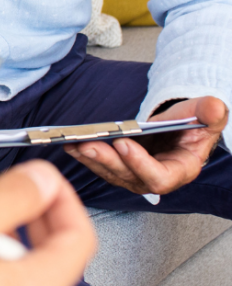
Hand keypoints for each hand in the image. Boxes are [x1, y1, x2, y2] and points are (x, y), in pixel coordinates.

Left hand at [65, 96, 227, 195]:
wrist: (182, 125)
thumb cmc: (193, 123)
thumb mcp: (204, 114)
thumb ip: (207, 112)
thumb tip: (213, 108)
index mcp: (180, 168)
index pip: (160, 177)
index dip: (141, 164)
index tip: (124, 144)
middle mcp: (157, 176)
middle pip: (130, 177)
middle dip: (108, 161)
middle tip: (88, 145)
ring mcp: (138, 173)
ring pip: (112, 173)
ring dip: (92, 160)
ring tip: (74, 144)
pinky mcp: (123, 167)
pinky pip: (104, 166)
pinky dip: (87, 156)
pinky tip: (71, 144)